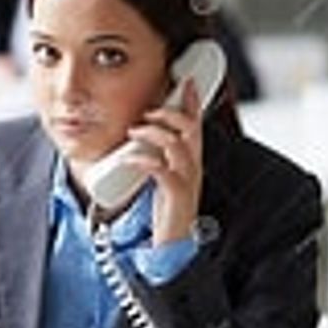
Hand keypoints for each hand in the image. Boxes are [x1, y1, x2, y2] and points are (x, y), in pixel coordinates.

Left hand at [124, 79, 202, 245]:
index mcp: (191, 163)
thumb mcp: (162, 178)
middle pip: (191, 130)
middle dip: (171, 113)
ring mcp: (187, 182)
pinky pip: (164, 171)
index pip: (196, 125)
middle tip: (149, 111)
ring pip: (178, 146)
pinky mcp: (176, 197)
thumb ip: (156, 158)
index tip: (184, 80)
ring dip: (154, 133)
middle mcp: (193, 169)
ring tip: (134, 132)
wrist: (172, 246)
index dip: (192, 102)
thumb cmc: (165, 213)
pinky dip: (145, 160)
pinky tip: (130, 159)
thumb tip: (135, 139)